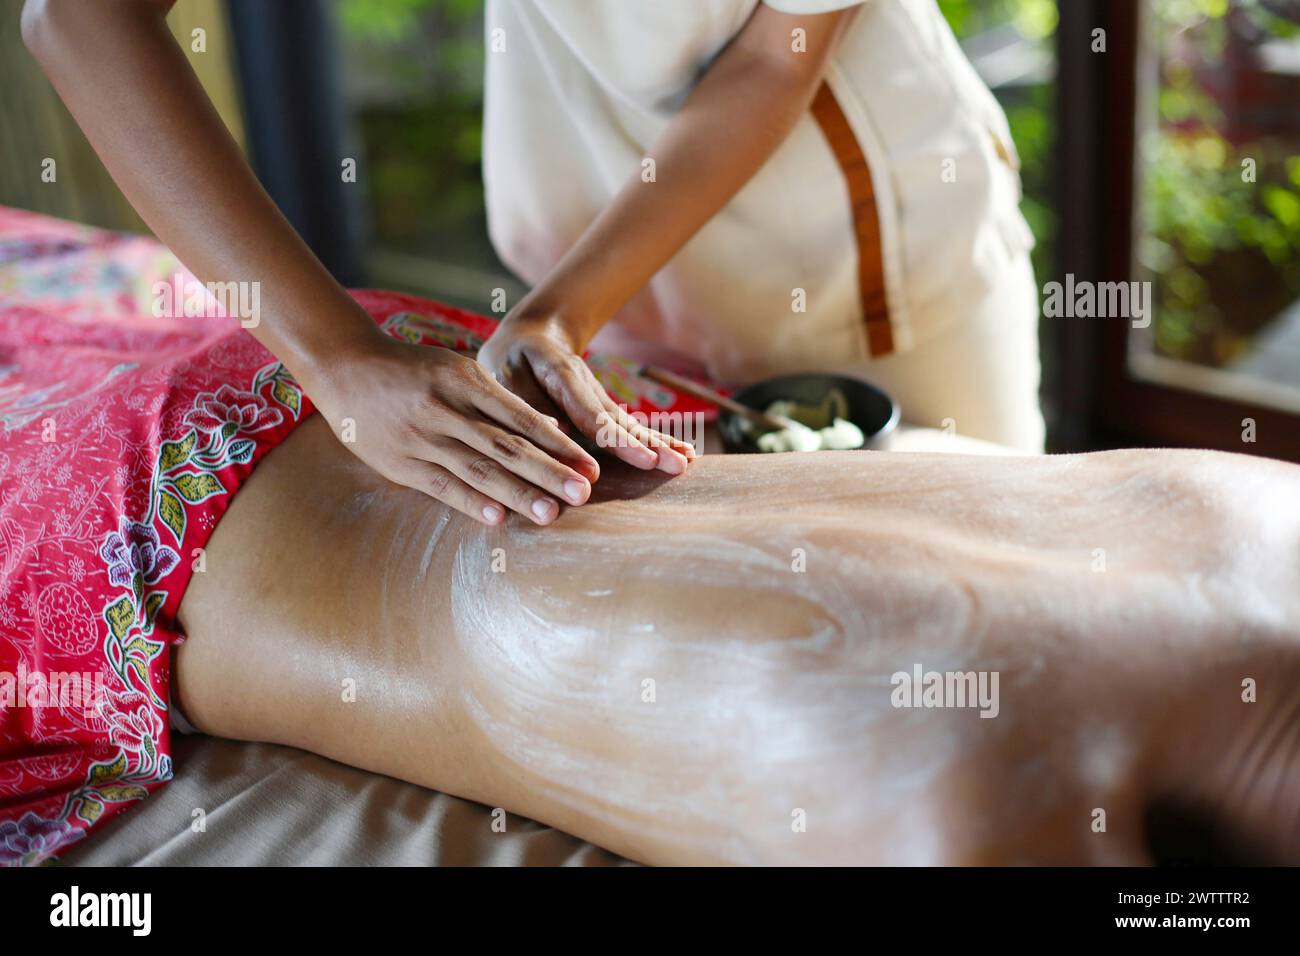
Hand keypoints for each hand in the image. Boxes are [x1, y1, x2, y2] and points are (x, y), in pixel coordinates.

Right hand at [306, 332, 599, 525]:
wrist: (344, 365)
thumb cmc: (412, 370)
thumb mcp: (456, 369)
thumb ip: (497, 399)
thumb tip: (548, 425)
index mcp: (465, 380)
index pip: (521, 417)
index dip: (558, 443)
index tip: (589, 464)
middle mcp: (447, 408)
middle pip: (507, 445)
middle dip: (549, 471)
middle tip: (584, 492)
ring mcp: (421, 437)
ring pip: (478, 469)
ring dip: (518, 493)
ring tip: (551, 514)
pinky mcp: (399, 462)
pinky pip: (440, 485)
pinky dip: (469, 501)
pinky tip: (497, 518)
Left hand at [477, 313, 695, 473]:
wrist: (531, 337)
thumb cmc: (510, 362)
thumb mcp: (504, 375)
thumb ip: (527, 403)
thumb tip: (557, 431)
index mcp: (561, 375)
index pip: (591, 412)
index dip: (616, 438)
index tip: (642, 459)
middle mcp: (588, 387)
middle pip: (619, 420)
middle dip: (648, 444)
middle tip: (675, 465)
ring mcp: (600, 398)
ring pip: (630, 423)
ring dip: (659, 443)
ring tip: (687, 461)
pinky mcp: (604, 410)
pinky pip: (630, 427)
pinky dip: (656, 440)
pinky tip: (683, 454)